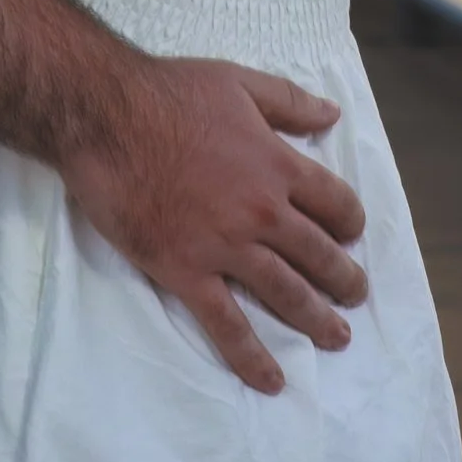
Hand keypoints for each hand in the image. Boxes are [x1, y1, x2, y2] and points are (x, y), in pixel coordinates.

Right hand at [61, 57, 367, 394]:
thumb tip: (333, 113)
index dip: (350, 222)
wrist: (106, 117)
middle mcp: (263, 211)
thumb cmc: (168, 92)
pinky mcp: (187, 272)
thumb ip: (289, 101)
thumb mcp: (239, 80)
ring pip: (286, 293)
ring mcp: (227, 246)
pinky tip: (272, 380)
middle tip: (356, 297)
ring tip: (337, 338)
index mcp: (278, 164)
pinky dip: (252, 356)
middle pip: (319, 254)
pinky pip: (227, 325)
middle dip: (344, 280)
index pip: (335, 203)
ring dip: (317, 319)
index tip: (352, 235)